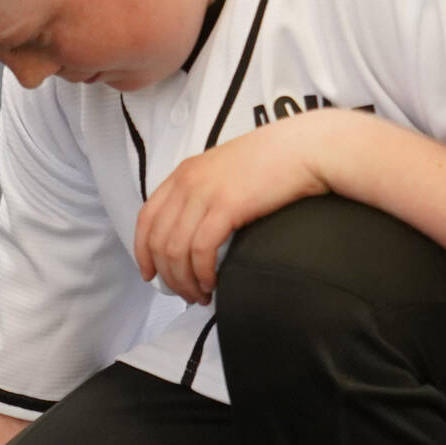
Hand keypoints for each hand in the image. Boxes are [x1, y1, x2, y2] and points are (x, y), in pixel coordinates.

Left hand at [133, 112, 343, 304]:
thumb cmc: (274, 162)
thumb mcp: (225, 172)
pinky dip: (202, 273)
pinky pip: (201, 250)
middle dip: (167, 275)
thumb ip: (206, 194)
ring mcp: (204, 193)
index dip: (143, 252)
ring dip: (185, 280)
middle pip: (157, 240)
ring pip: (176, 250)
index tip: (151, 275)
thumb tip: (199, 232)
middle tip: (184, 294)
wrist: (303, 149)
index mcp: (183, 174)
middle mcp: (187, 182)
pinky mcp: (225, 206)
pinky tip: (213, 283)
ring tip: (200, 295)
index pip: (146, 219)